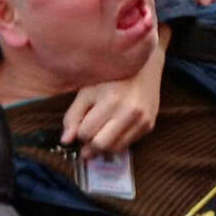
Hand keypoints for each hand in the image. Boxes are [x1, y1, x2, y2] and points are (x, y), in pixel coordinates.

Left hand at [63, 24, 168, 157]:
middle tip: (87, 135)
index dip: (79, 130)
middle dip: (90, 143)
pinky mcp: (149, 125)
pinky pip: (128, 144)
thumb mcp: (88, 90)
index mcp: (111, 100)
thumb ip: (74, 115)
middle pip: (101, 145)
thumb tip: (66, 141)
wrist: (145, 66)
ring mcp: (142, 120)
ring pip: (115, 149)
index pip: (86, 132)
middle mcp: (130, 112)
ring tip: (100, 133)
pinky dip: (117, 142)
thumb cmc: (111, 76)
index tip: (82, 122)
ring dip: (103, 145)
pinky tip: (114, 130)